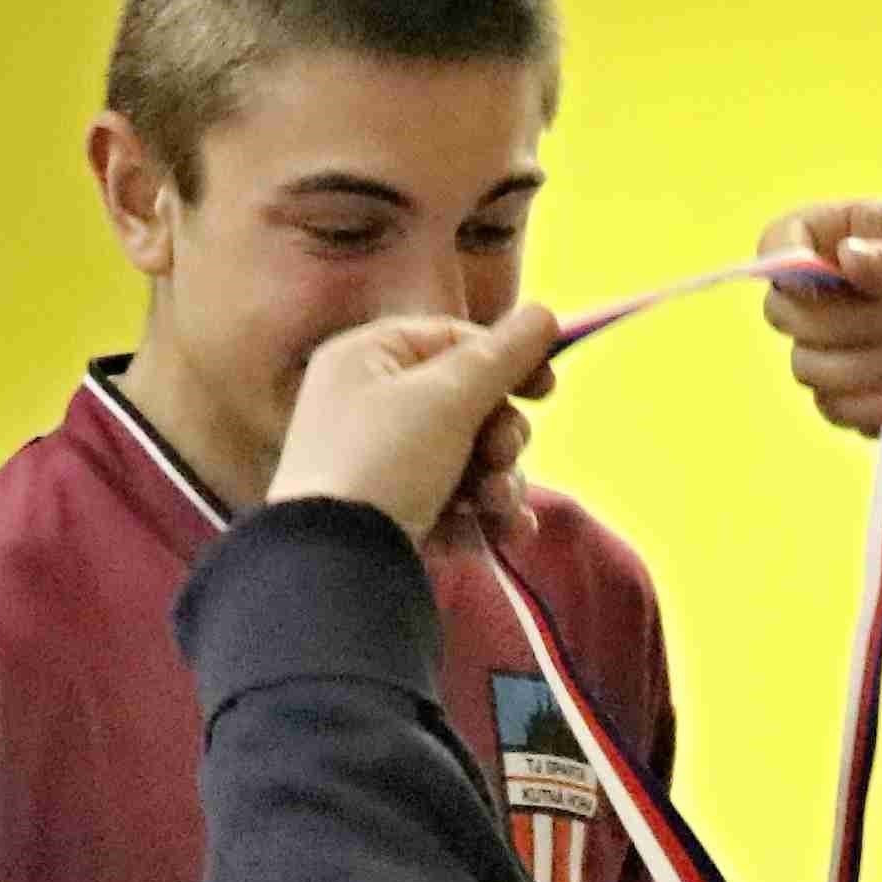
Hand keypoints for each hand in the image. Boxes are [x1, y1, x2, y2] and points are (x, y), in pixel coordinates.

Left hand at [268, 307, 560, 547]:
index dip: (504, 358)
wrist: (335, 567)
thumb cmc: (385, 462)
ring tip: (498, 506)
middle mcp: (367, 408)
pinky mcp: (392, 519)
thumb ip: (502, 356)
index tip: (547, 388)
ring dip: (499, 481)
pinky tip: (503, 534)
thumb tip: (546, 314)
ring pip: (467, 459)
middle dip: (500, 434)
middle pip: (465, 404)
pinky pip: (454, 505)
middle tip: (501, 455)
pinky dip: (482, 517)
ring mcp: (378, 467)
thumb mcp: (448, 398)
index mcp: (365, 360)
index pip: (450, 340)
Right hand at [755, 201, 881, 443]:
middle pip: (784, 312)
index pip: (783, 238)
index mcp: (862, 238)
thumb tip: (843, 259)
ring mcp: (849, 348)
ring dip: (872, 368)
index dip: (786, 259)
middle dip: (847, 325)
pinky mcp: (860, 399)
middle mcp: (844, 292)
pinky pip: (831, 408)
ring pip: (806, 366)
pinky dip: (874, 405)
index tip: (827, 277)